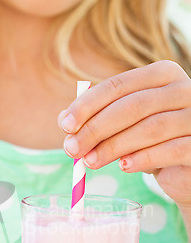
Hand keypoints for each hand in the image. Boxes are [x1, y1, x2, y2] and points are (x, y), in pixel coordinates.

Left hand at [58, 61, 190, 207]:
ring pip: (151, 128)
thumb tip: (64, 119)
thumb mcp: (124, 126)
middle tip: (72, 149)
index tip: (65, 125)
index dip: (88, 105)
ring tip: (90, 162)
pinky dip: (143, 159)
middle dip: (96, 129)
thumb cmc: (152, 141)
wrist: (187, 167)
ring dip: (114, 147)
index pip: (118, 84)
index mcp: (162, 75)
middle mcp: (184, 89)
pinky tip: (124, 167)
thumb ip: (97, 118)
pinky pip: (171, 150)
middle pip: (132, 106)